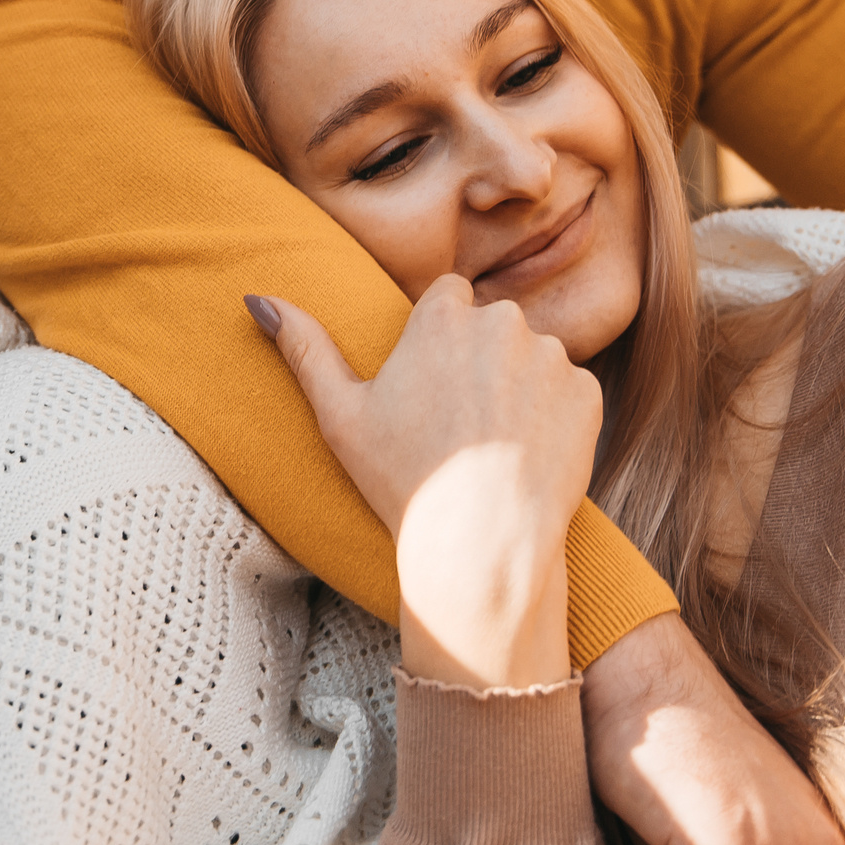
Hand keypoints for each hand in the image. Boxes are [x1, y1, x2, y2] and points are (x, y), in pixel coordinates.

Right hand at [246, 278, 597, 690]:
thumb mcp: (340, 415)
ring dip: (518, 388)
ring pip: (531, 359)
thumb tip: (257, 298)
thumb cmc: (402, 480)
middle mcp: (504, 321)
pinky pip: (567, 393)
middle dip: (480, 360)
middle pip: (491, 325)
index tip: (429, 385)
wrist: (480, 546)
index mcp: (444, 314)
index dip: (437, 340)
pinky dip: (553, 419)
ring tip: (491, 447)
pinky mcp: (587, 394)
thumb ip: (304, 347)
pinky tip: (526, 457)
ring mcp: (551, 357)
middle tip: (458, 424)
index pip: (447, 297)